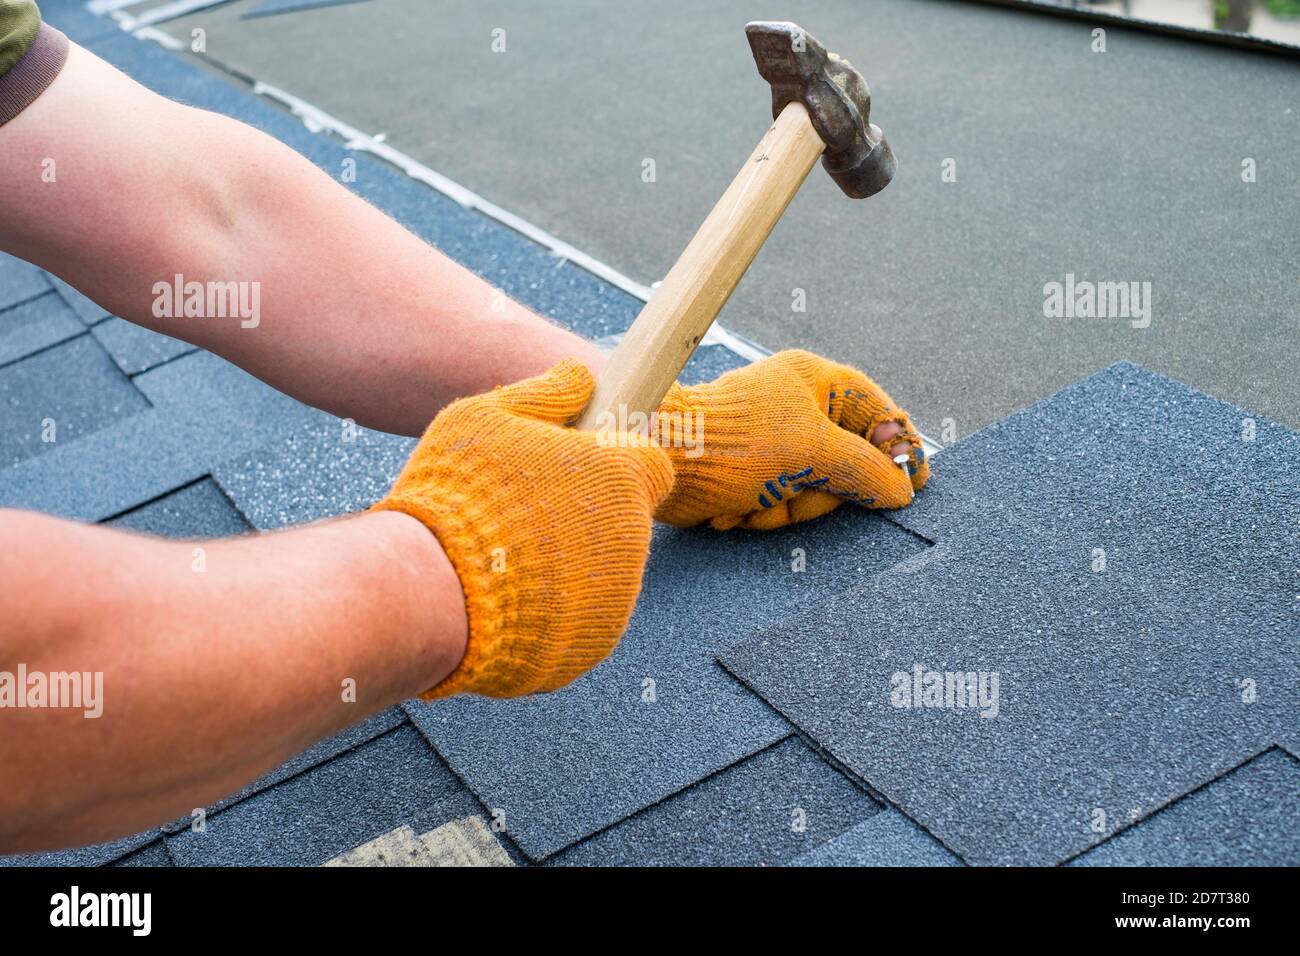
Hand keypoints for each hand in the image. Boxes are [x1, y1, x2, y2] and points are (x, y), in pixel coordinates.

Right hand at [374, 360, 672, 697]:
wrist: (431, 594)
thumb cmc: (457, 497)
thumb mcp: (486, 417)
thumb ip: (544, 393)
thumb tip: (580, 377)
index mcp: (619, 477)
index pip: (650, 464)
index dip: (615, 462)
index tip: (578, 468)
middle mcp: (631, 539)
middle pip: (625, 519)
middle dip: (587, 513)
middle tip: (529, 514)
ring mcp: (617, 597)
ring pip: (606, 571)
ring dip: (571, 562)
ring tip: (511, 557)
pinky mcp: (595, 643)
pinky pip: (584, 617)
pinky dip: (558, 609)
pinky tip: (512, 596)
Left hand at [654, 350, 928, 529]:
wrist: (660, 460)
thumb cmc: (734, 442)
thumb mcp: (813, 452)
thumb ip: (865, 470)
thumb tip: (902, 490)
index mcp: (816, 382)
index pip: (879, 413)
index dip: (899, 449)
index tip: (915, 484)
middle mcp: (796, 409)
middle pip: (848, 464)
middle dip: (822, 492)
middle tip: (802, 493)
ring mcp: (773, 444)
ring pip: (814, 492)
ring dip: (786, 508)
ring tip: (757, 502)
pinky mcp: (751, 476)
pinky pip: (781, 504)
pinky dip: (761, 514)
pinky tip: (736, 510)